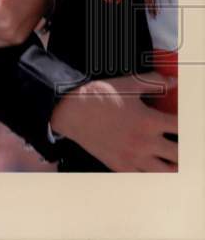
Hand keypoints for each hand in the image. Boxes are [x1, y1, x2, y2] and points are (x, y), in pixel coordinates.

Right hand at [50, 73, 177, 171]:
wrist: (68, 111)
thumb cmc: (97, 96)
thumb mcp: (126, 84)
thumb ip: (153, 82)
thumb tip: (173, 80)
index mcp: (148, 121)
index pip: (182, 127)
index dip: (188, 125)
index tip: (182, 122)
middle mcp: (144, 142)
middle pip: (179, 155)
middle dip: (184, 149)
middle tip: (179, 141)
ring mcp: (132, 157)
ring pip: (166, 172)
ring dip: (172, 165)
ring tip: (171, 157)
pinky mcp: (120, 166)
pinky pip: (144, 177)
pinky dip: (152, 172)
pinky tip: (151, 164)